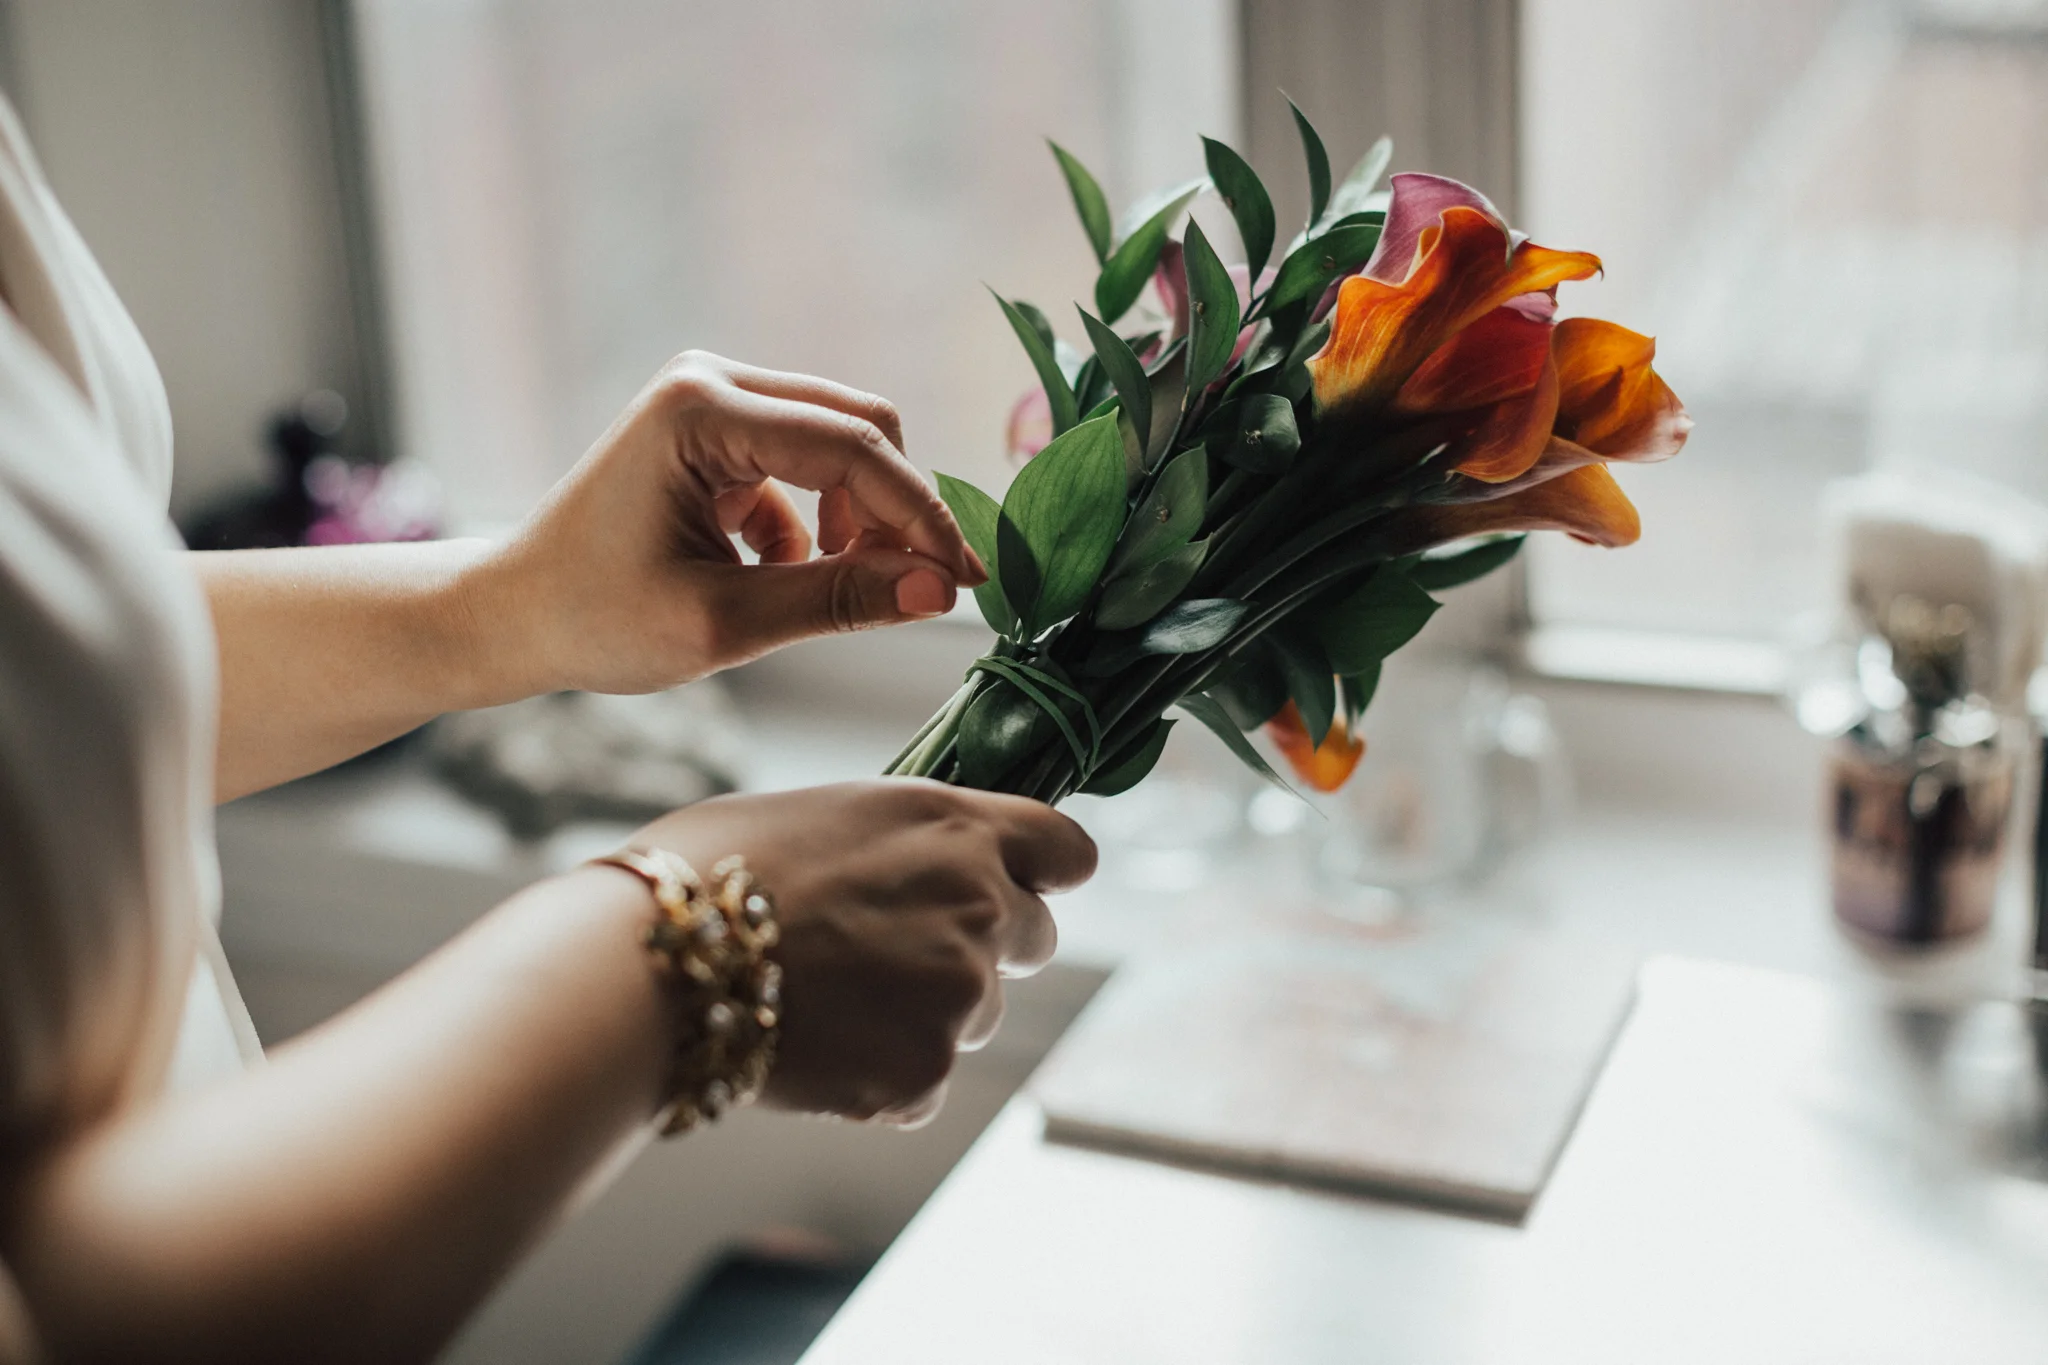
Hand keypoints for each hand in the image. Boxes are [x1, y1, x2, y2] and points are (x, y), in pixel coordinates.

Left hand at [469, 352, 986, 696]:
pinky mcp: (719, 431)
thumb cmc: (597, 621)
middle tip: (923, 593)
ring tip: (833, 593)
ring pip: (843, 446)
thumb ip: (838, 602)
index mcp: (700, 409)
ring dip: (859, 522)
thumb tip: (942, 592)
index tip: (966, 582)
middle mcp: (711, 380)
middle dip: (898, 512)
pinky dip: (818, 528)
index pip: (852, 447)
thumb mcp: (724, 623)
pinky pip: (809, 469)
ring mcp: (714, 398)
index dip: (920, 515)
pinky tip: (778, 578)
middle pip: (861, 428)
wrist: (514, 615)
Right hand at [629, 780, 1096, 1125]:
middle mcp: (981, 904)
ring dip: (924, 1013)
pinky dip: (881, 1078)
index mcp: (957, 827)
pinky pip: (924, 1082)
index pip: (1066, 849)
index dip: (1047, 871)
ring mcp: (959, 992)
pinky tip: (815, 1048)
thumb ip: (913, 844)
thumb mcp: (834, 815)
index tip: (1030, 884)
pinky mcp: (926, 1070)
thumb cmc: (717, 868)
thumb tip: (933, 870)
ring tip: (828, 998)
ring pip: (975, 1014)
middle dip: (983, 948)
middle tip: (895, 953)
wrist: (663, 961)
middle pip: (1034, 939)